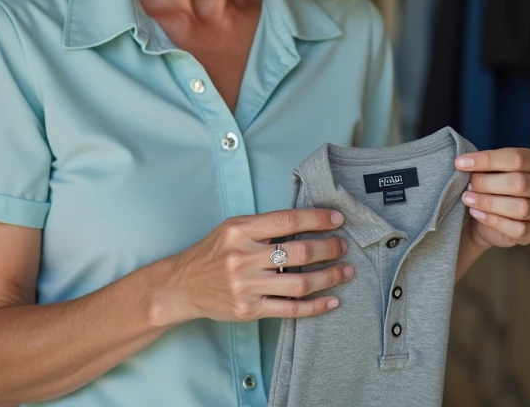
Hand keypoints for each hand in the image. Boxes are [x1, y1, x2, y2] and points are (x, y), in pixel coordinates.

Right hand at [155, 209, 354, 326]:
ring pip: (300, 283)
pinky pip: (290, 309)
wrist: (183, 285)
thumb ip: (264, 227)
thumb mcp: (232, 229)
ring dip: (330, 277)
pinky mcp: (249, 310)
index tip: (337, 218)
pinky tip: (333, 300)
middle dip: (329, 249)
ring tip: (346, 271)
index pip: (288, 221)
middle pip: (299, 252)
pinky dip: (316, 306)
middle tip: (344, 246)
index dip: (317, 219)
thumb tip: (307, 225)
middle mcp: (243, 257)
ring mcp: (246, 286)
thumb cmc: (212, 253)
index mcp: (240, 231)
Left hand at [455, 148, 529, 250]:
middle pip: (520, 182)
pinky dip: (493, 220)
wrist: (485, 218)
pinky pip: (518, 229)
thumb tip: (465, 162)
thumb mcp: (489, 170)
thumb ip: (484, 165)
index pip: (517, 158)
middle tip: (467, 185)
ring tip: (468, 198)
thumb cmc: (490, 186)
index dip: (487, 160)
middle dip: (487, 183)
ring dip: (488, 202)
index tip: (460, 163)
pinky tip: (477, 213)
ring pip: (520, 207)